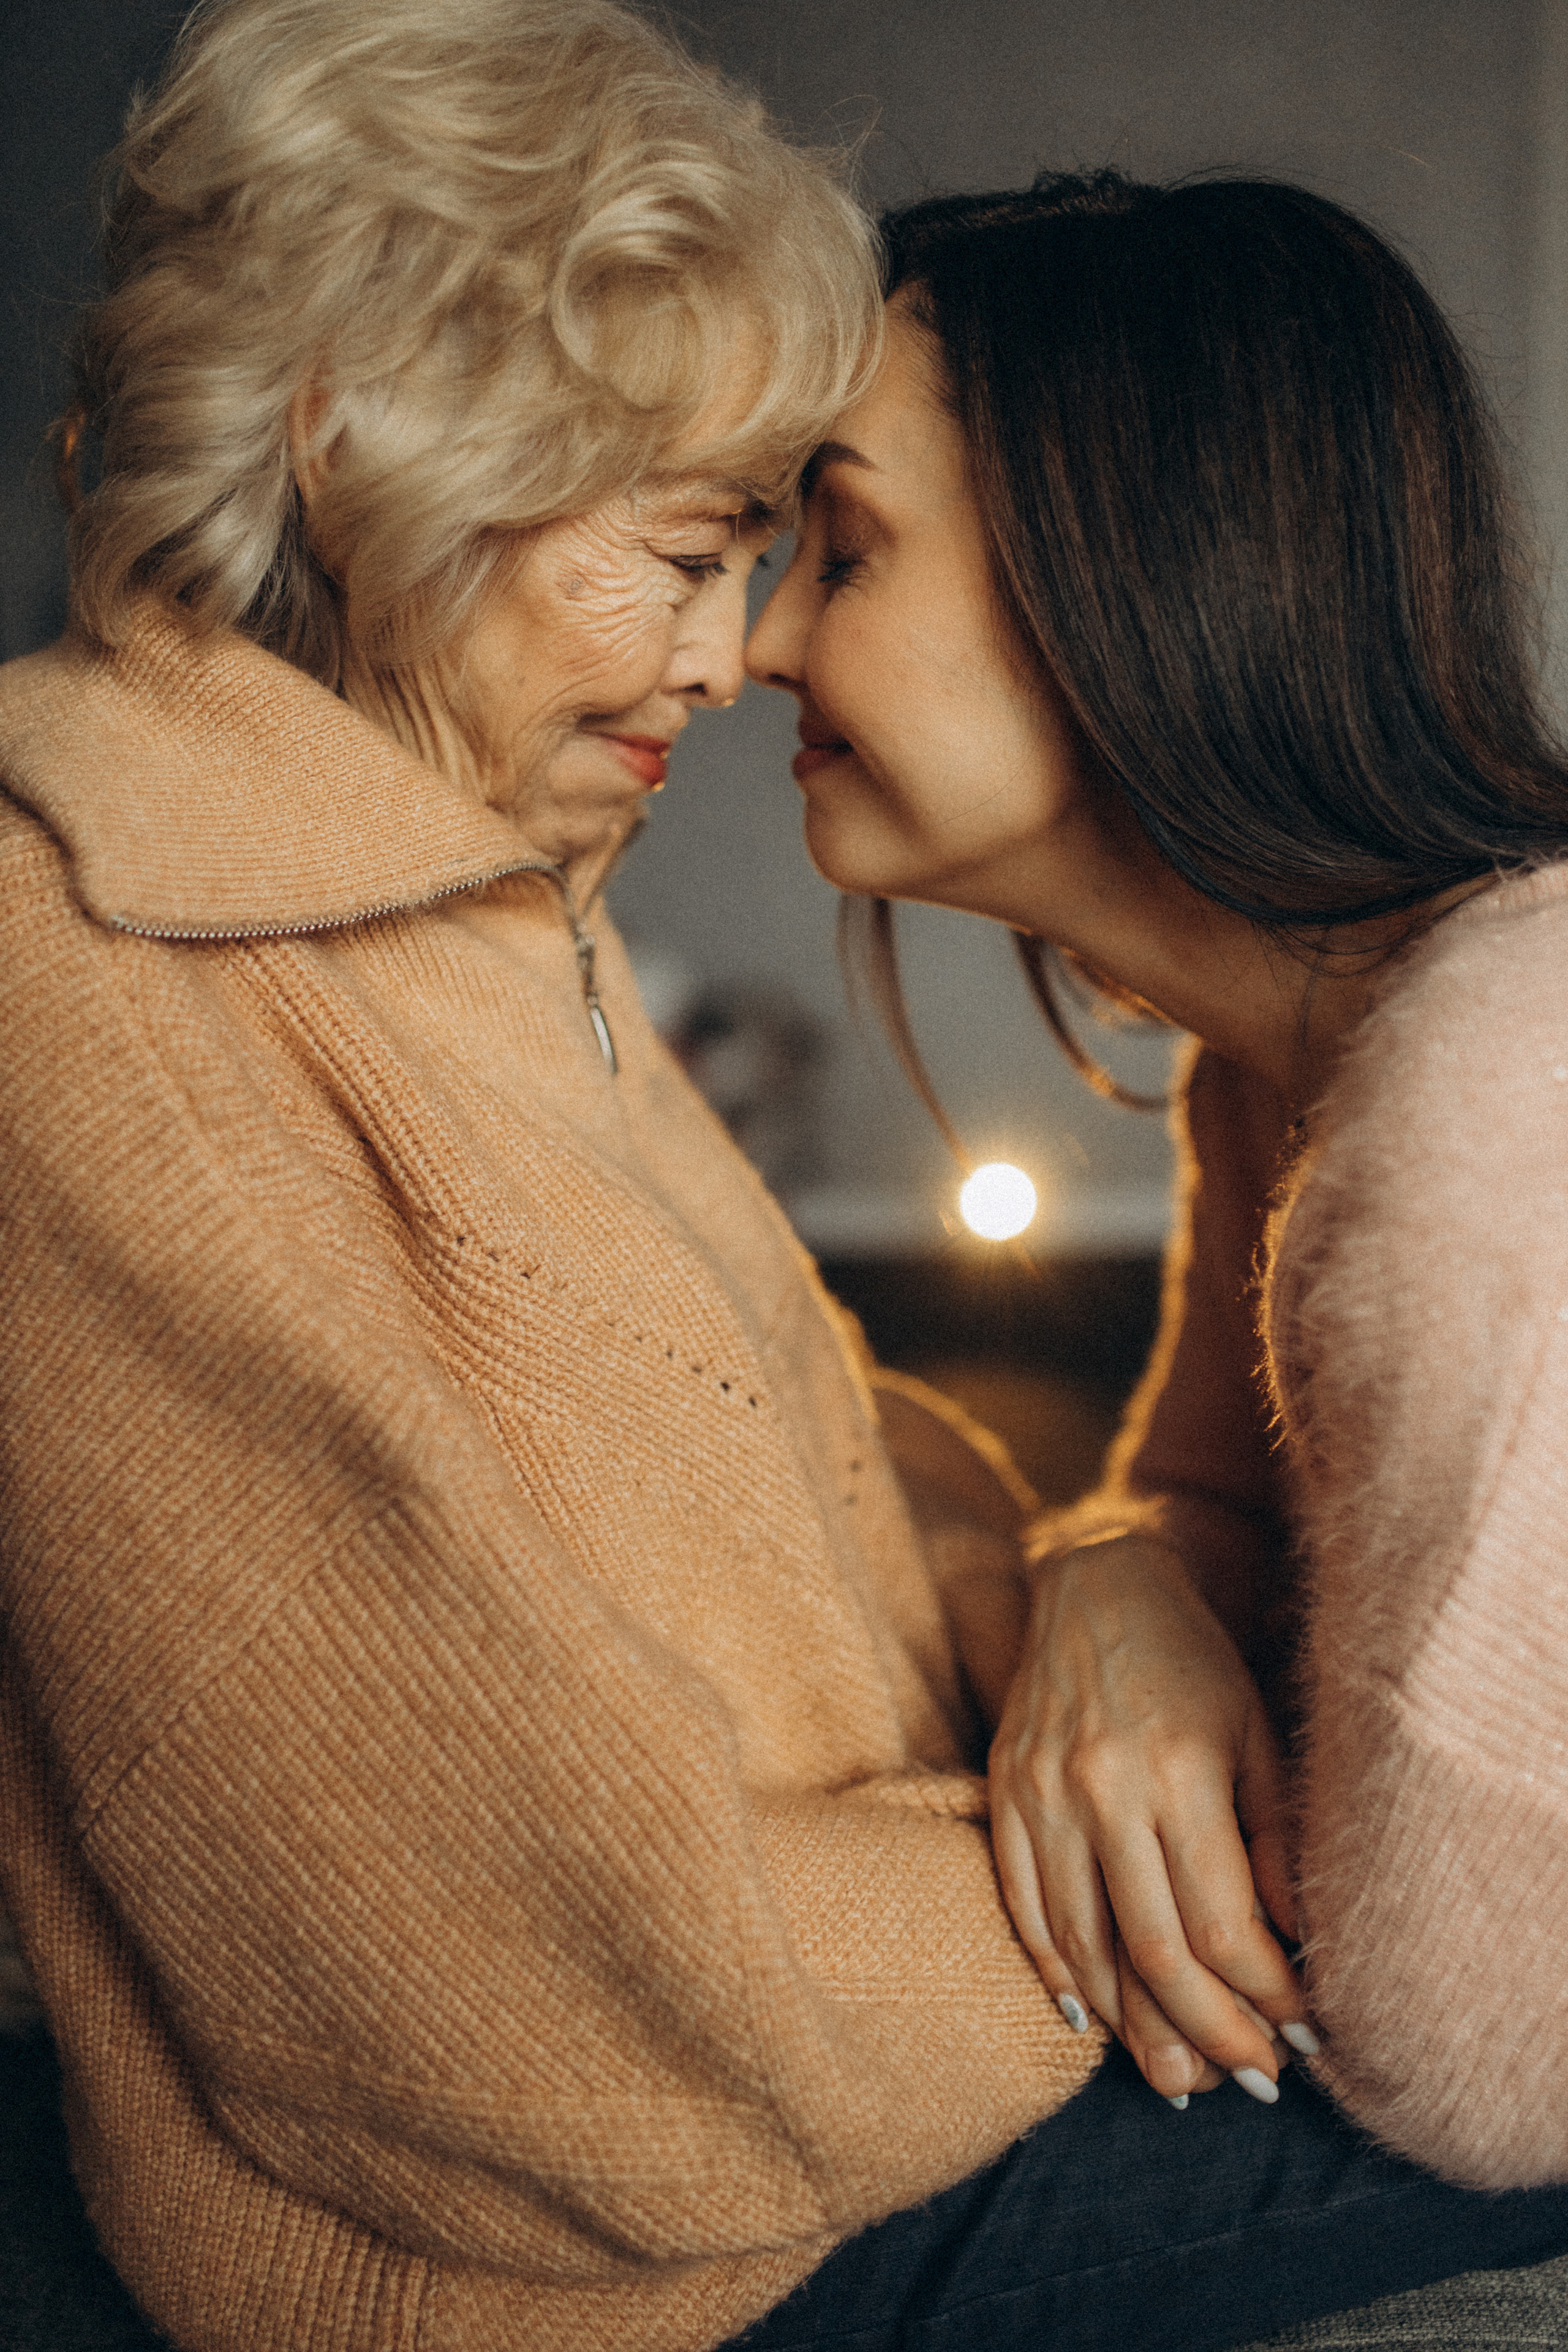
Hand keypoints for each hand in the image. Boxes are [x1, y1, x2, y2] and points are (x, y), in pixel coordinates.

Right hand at [989, 1535, 1312, 2100]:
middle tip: (1246, 2081)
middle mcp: (1102, 1786)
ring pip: (1082, 1944)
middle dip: (1207, 2034)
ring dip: (1132, 2026)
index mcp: (1179, 1769)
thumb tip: (1295, 1950)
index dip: (1263, 1998)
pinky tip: (1090, 2020)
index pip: (1221, 1925)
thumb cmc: (1194, 1658)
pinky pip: (1023, 1905)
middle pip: (1152, 1953)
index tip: (1298, 2036)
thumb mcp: (1257, 1733)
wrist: (1094, 1580)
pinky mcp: (1002, 1791)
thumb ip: (1275, 1841)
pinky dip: (1056, 1973)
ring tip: (1177, 2077)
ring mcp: (1041, 1792)